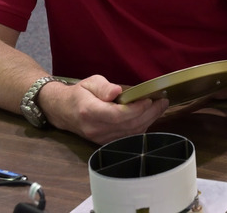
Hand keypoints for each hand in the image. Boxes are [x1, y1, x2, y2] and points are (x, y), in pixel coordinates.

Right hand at [41, 75, 168, 144]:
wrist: (64, 111)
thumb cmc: (80, 93)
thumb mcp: (90, 82)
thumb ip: (104, 87)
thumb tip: (116, 91)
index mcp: (89, 111)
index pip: (117, 115)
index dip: (136, 109)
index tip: (149, 100)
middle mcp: (95, 128)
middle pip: (127, 125)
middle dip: (149, 114)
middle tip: (162, 101)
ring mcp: (99, 139)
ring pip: (130, 133)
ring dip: (148, 121)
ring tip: (160, 107)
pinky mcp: (105, 143)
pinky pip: (127, 137)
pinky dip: (141, 127)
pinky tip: (149, 117)